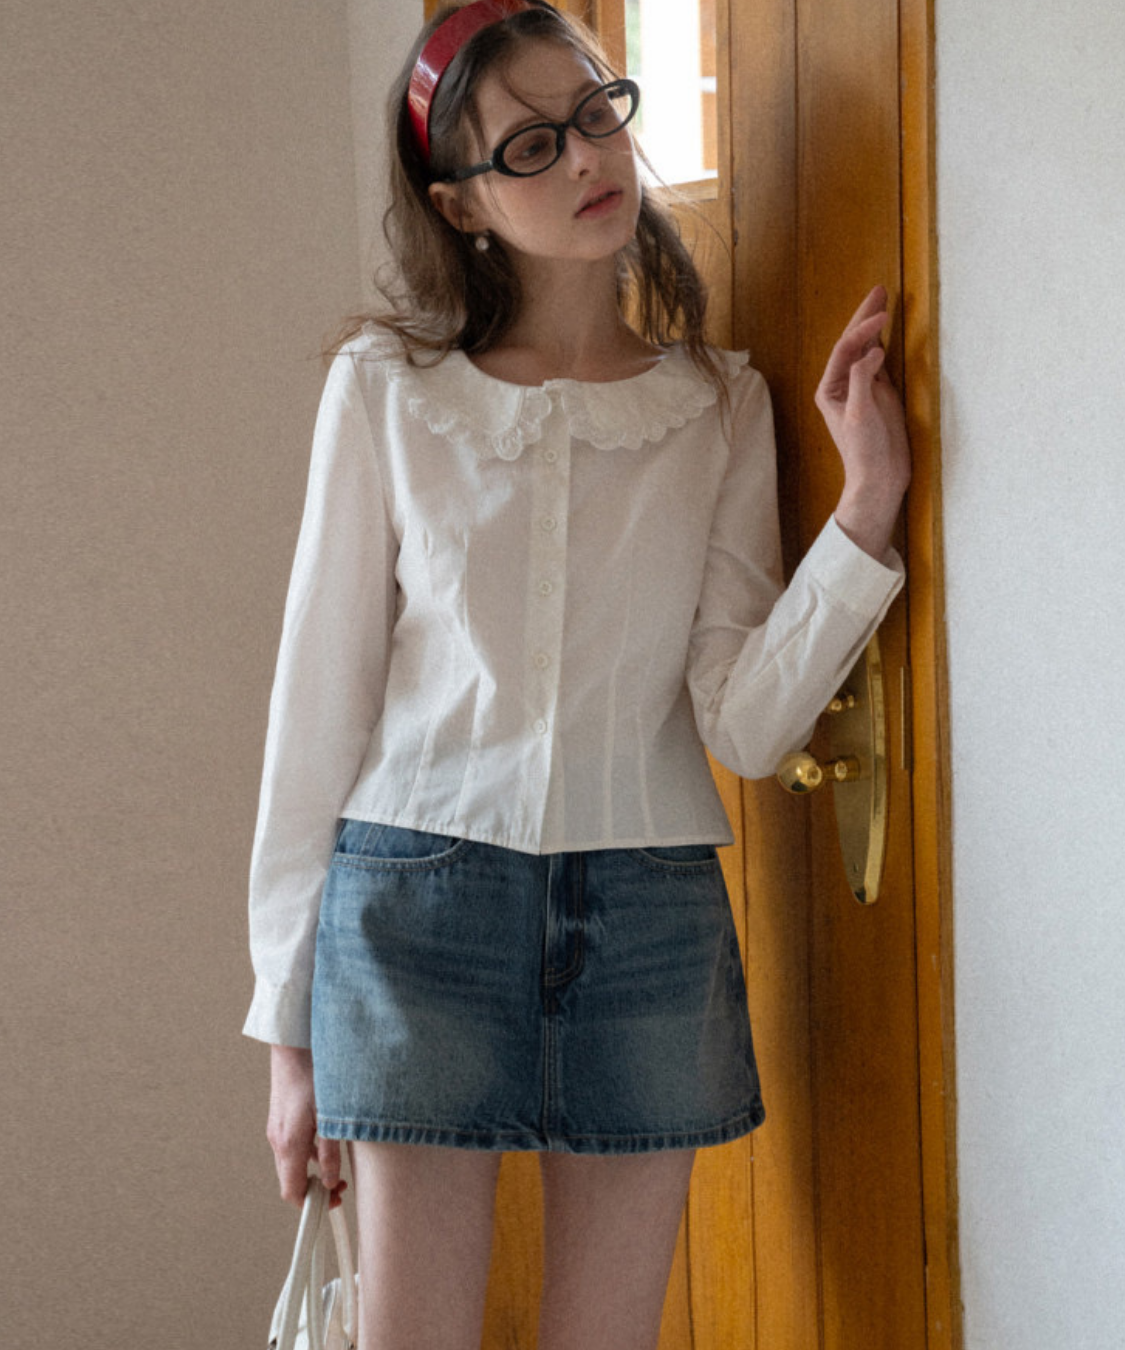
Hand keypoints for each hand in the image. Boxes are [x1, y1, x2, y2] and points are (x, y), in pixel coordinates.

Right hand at [266, 1045, 345, 1208]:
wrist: (293, 1047)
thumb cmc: (313, 1076)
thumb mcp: (330, 1115)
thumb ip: (330, 1152)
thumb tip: (331, 1182)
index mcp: (289, 1144)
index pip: (292, 1192)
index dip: (311, 1205)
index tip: (333, 1202)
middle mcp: (278, 1141)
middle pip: (291, 1181)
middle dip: (315, 1190)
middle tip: (341, 1186)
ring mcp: (276, 1131)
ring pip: (292, 1165)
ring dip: (312, 1172)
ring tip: (338, 1165)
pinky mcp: (280, 1121)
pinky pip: (291, 1149)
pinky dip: (307, 1156)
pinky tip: (326, 1143)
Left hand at [815, 285, 910, 558]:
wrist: (879, 478)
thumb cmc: (864, 451)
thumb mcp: (860, 413)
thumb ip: (863, 379)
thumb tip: (873, 350)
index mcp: (830, 389)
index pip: (845, 349)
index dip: (862, 330)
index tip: (882, 316)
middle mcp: (843, 385)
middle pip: (852, 343)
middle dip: (864, 317)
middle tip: (879, 290)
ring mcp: (862, 388)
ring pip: (866, 349)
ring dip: (875, 326)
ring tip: (884, 302)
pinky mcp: (880, 394)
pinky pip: (880, 362)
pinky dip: (886, 344)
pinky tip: (890, 331)